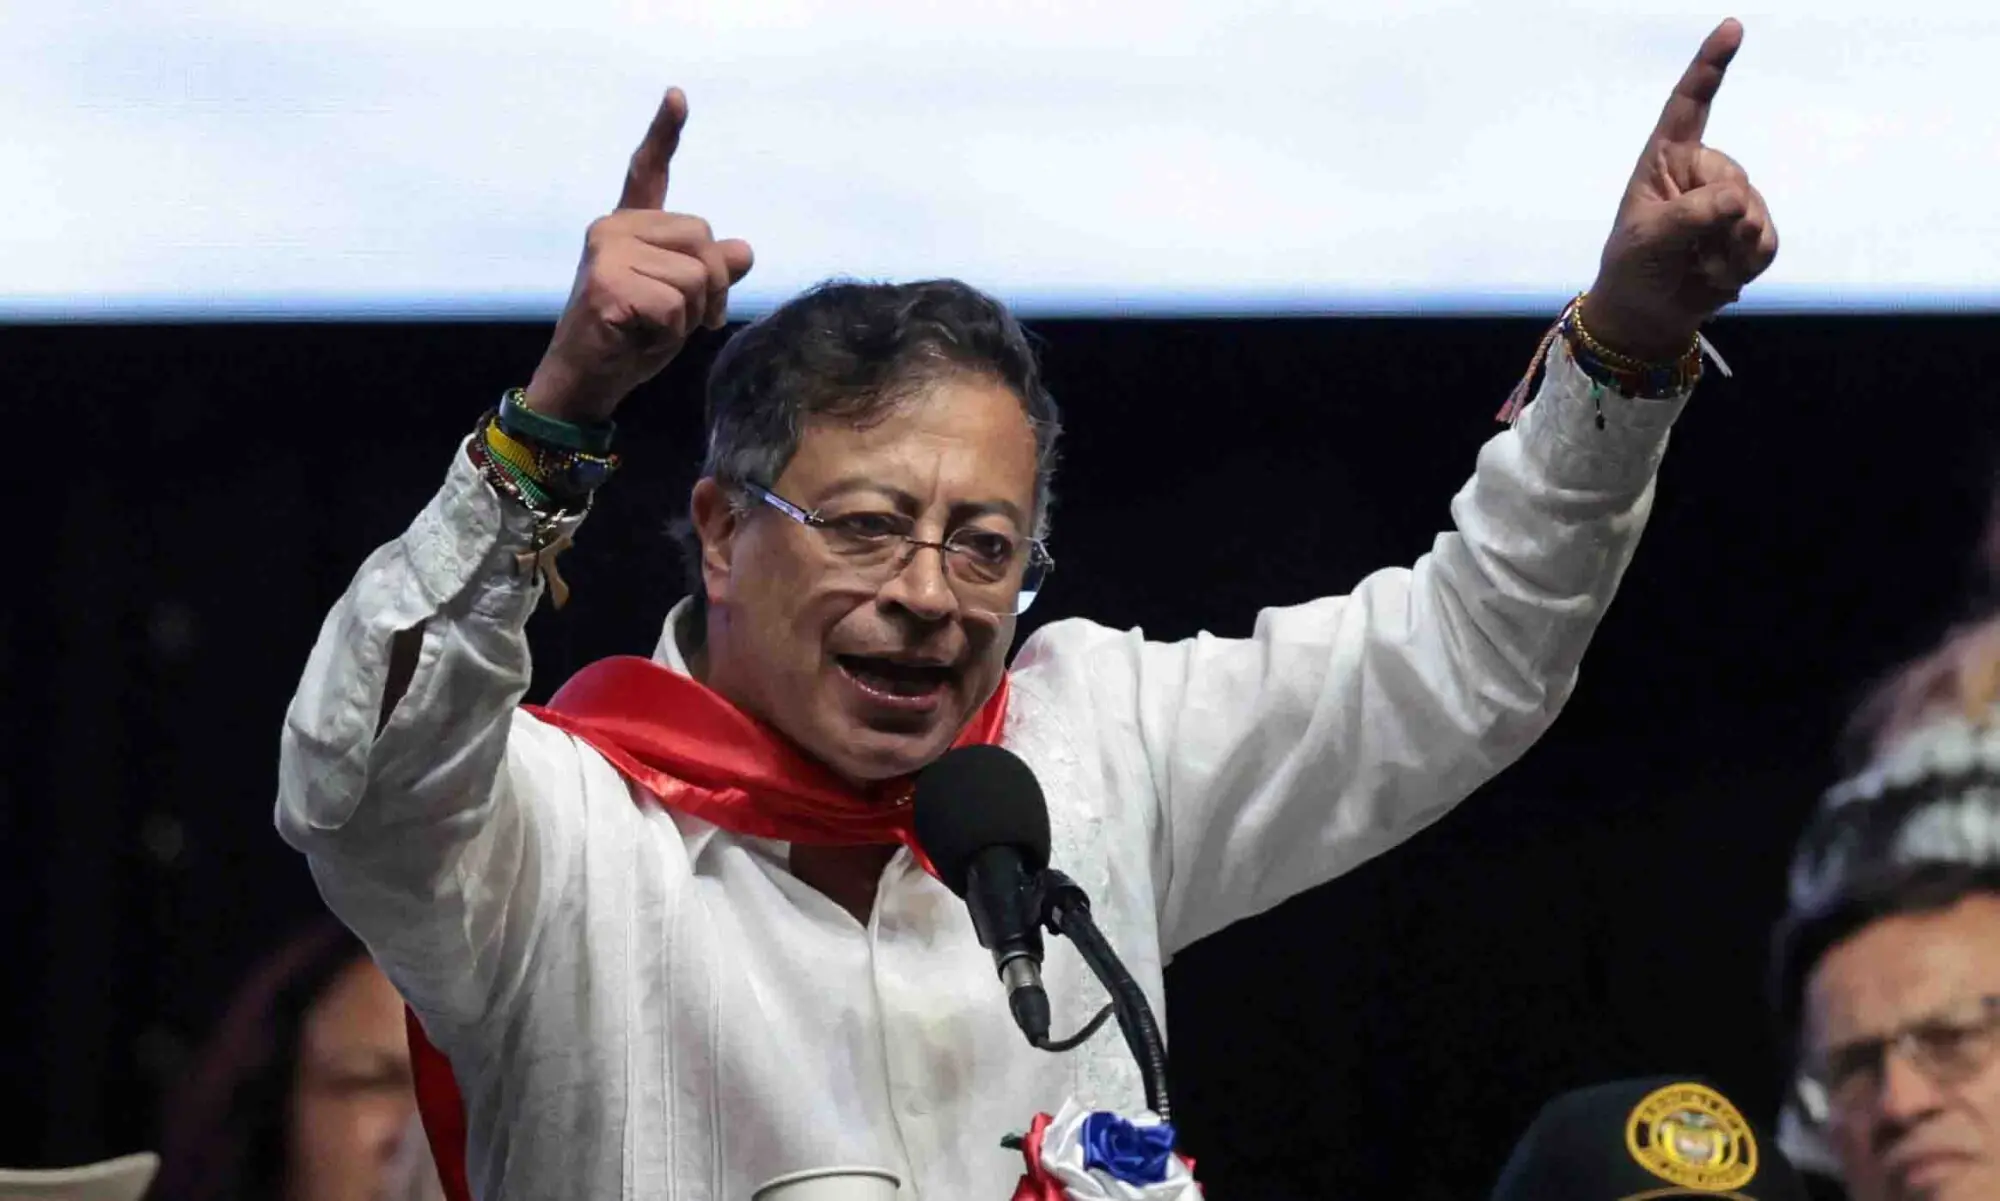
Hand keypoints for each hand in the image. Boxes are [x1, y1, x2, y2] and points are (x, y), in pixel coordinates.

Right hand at [523, 88, 755, 422]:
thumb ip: (710, 272)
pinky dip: (672, 333)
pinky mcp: (609, 283)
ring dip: (693, 314)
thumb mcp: (683, 303)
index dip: (665, 133)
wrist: (586, 380)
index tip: (677, 95)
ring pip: (697, 274)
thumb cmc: (632, 340)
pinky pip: (677, 305)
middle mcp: (612, 228)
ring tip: (657, 328)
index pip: (648, 171)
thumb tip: (743, 250)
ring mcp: (607, 252)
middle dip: (713, 286)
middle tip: (690, 319)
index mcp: (629, 226)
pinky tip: (640, 337)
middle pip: (704, 236)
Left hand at [1583, 19, 1777, 361]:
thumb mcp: (1647, 240)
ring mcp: (1731, 201)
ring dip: (1728, 251)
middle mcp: (1702, 172)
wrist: (1649, 314)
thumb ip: (1689, 216)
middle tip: (1686, 252)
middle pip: (1734, 180)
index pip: (1690, 105)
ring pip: (1754, 214)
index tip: (1732, 27)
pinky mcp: (1752, 231)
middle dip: (1715, 223)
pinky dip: (1745, 265)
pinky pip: (1767, 241)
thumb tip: (1738, 200)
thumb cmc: (1634, 268)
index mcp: (1666, 160)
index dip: (1710, 66)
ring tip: (1697, 266)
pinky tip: (1719, 276)